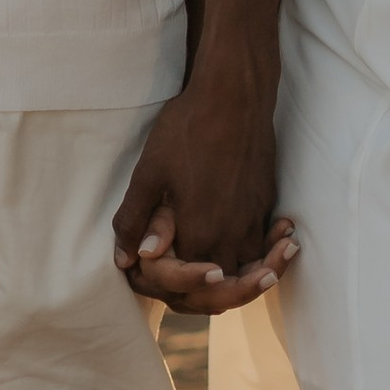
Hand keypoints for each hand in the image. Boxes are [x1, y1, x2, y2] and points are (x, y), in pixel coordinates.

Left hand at [111, 65, 294, 316]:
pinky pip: (261, 246)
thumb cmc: (187, 129)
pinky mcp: (265, 204)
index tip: (159, 274)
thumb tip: (124, 259)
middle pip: (223, 290)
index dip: (169, 287)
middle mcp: (231, 236)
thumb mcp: (148, 173)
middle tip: (188, 283)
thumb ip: (134, 221)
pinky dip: (256, 254)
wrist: (234, 96)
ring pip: (247, 270)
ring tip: (214, 271)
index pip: (187, 288)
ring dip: (235, 278)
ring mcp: (253, 221)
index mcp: (199, 235)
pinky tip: (232, 242)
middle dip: (205, 293)